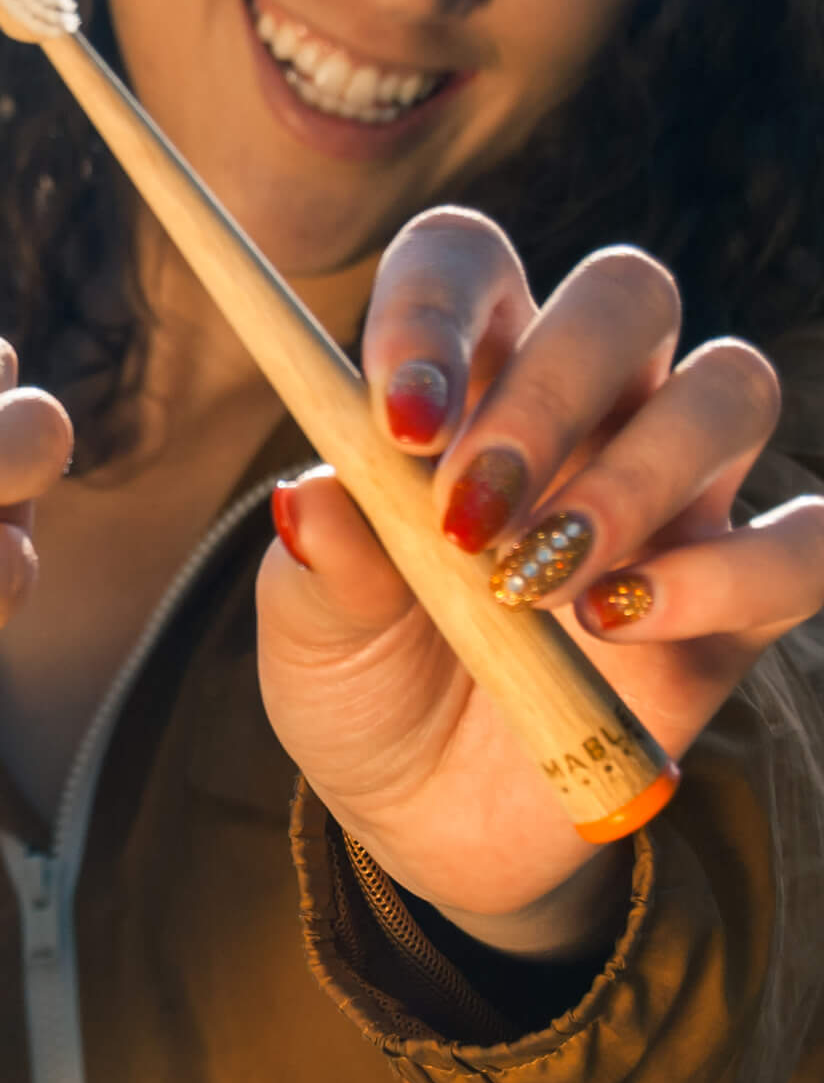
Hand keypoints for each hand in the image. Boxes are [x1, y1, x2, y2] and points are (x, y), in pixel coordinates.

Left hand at [257, 207, 823, 954]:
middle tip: (468, 516)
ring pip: (727, 388)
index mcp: (459, 380)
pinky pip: (807, 540)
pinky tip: (627, 622)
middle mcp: (582, 410)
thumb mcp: (310, 633)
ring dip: (632, 479)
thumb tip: (309, 495)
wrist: (422, 818)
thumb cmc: (360, 683)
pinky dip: (732, 572)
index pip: (466, 265)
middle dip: (549, 392)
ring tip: (535, 584)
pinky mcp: (741, 597)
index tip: (399, 418)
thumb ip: (318, 562)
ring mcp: (674, 494)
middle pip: (624, 296)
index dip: (436, 309)